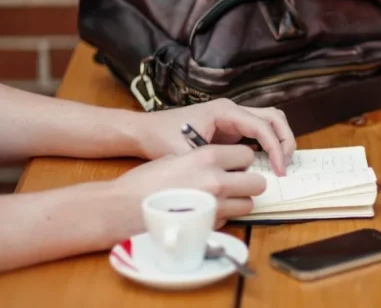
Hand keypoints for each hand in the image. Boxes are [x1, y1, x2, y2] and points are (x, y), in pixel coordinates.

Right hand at [110, 145, 265, 235]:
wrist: (122, 208)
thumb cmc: (144, 181)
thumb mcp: (175, 157)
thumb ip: (203, 159)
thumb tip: (223, 163)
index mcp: (207, 157)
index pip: (247, 155)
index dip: (242, 160)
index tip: (235, 164)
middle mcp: (216, 180)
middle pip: (258, 182)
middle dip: (249, 182)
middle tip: (236, 183)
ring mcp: (215, 206)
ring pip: (249, 204)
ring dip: (239, 201)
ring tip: (222, 199)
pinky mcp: (209, 226)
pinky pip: (230, 219)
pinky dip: (223, 216)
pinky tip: (205, 212)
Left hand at [133, 98, 295, 175]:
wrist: (145, 130)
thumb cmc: (162, 137)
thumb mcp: (185, 154)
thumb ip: (210, 165)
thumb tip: (234, 180)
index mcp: (224, 111)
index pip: (262, 126)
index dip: (275, 149)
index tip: (278, 170)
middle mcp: (233, 110)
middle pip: (274, 117)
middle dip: (285, 140)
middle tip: (285, 166)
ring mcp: (233, 118)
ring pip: (270, 122)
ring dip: (280, 141)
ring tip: (280, 165)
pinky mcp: (232, 128)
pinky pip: (259, 132)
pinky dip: (269, 145)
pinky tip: (266, 164)